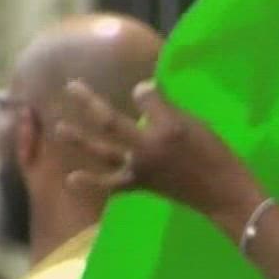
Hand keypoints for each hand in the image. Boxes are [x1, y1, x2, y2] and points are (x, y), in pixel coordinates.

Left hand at [55, 79, 266, 229]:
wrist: (220, 191)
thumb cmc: (213, 153)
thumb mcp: (193, 124)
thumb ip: (164, 108)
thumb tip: (140, 90)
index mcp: (164, 130)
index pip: (143, 97)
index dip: (144, 90)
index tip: (147, 90)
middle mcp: (147, 149)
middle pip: (111, 121)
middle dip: (89, 103)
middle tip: (69, 87)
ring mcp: (140, 168)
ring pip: (104, 152)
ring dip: (80, 141)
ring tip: (59, 129)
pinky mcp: (140, 184)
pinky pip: (112, 184)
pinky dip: (93, 182)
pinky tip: (73, 178)